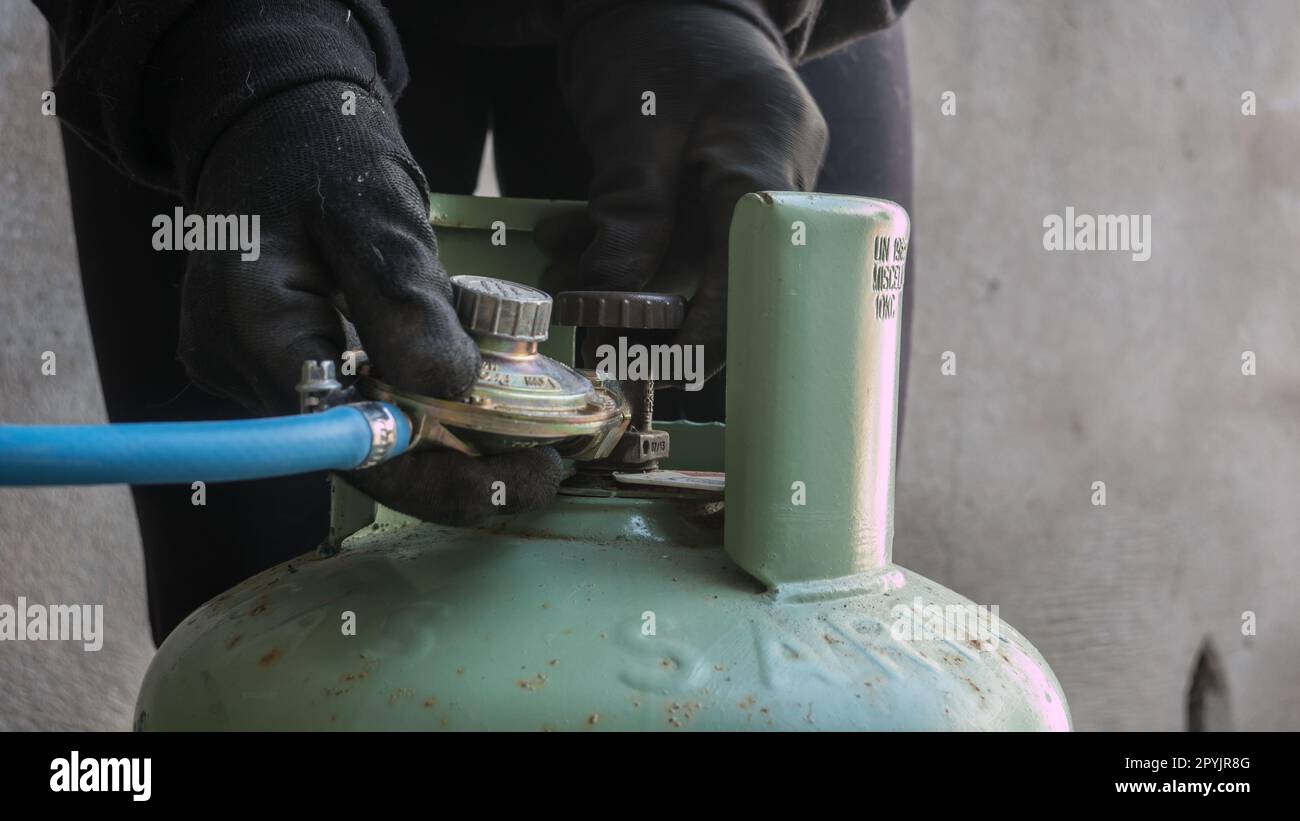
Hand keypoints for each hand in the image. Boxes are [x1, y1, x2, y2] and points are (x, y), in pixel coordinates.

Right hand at [178, 80, 560, 524]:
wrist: (276, 130)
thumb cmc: (320, 152)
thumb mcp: (372, 210)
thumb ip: (404, 298)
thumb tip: (453, 387)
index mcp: (255, 323)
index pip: (345, 434)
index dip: (435, 473)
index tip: (519, 475)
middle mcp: (244, 367)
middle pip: (357, 452)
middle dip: (456, 473)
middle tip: (544, 473)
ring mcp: (262, 373)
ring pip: (364, 434)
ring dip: (446, 444)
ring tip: (529, 443)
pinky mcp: (289, 368)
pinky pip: (361, 406)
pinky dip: (423, 409)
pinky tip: (480, 407)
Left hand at [542, 0, 827, 383]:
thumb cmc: (655, 40)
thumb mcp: (634, 126)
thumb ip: (629, 213)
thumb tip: (607, 300)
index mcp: (767, 160)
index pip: (753, 268)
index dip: (717, 328)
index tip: (672, 369)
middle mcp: (773, 178)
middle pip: (722, 270)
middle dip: (650, 303)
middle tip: (589, 325)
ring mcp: (749, 179)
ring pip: (692, 253)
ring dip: (625, 271)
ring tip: (560, 275)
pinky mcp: (718, 179)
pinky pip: (677, 227)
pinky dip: (625, 239)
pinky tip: (570, 240)